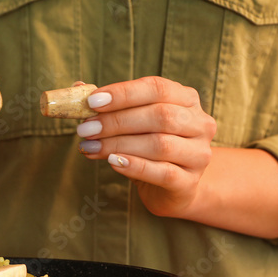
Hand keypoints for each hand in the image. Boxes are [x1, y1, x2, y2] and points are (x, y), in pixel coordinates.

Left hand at [76, 76, 216, 219]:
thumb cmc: (149, 149)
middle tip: (85, 129)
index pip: (157, 88)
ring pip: (160, 144)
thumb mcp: (133, 124)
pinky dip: (135, 166)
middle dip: (117, 121)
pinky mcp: (189, 183)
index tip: (92, 102)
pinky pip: (163, 173)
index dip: (124, 93)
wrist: (173, 188)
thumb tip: (78, 88)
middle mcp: (199, 124)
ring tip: (90, 147)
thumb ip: (110, 107)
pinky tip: (113, 162)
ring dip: (119, 144)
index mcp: (186, 100)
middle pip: (159, 116)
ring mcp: (198, 154)